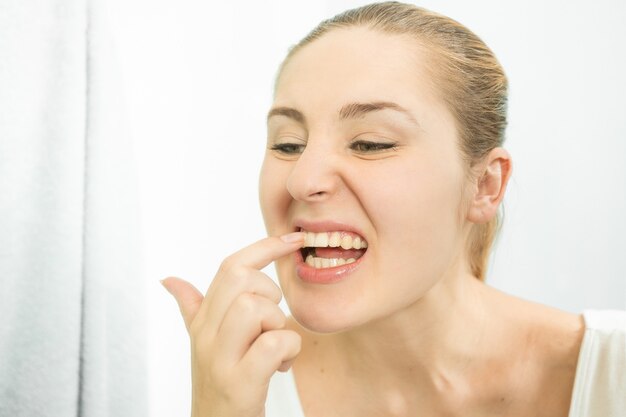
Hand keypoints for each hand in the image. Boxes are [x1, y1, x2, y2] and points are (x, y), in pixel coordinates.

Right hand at [161, 232, 304, 416]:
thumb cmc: (219, 383)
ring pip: (255, 307)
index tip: (294, 239)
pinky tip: (282, 365)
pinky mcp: (239, 383)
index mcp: (203, 320)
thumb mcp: (203, 343)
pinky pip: (274, 344)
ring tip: (276, 348)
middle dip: (270, 294)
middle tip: (272, 324)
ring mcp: (219, 359)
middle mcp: (205, 335)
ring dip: (278, 325)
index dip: (265, 246)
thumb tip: (169, 279)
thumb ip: (191, 308)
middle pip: (242, 280)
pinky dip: (289, 350)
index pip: (230, 266)